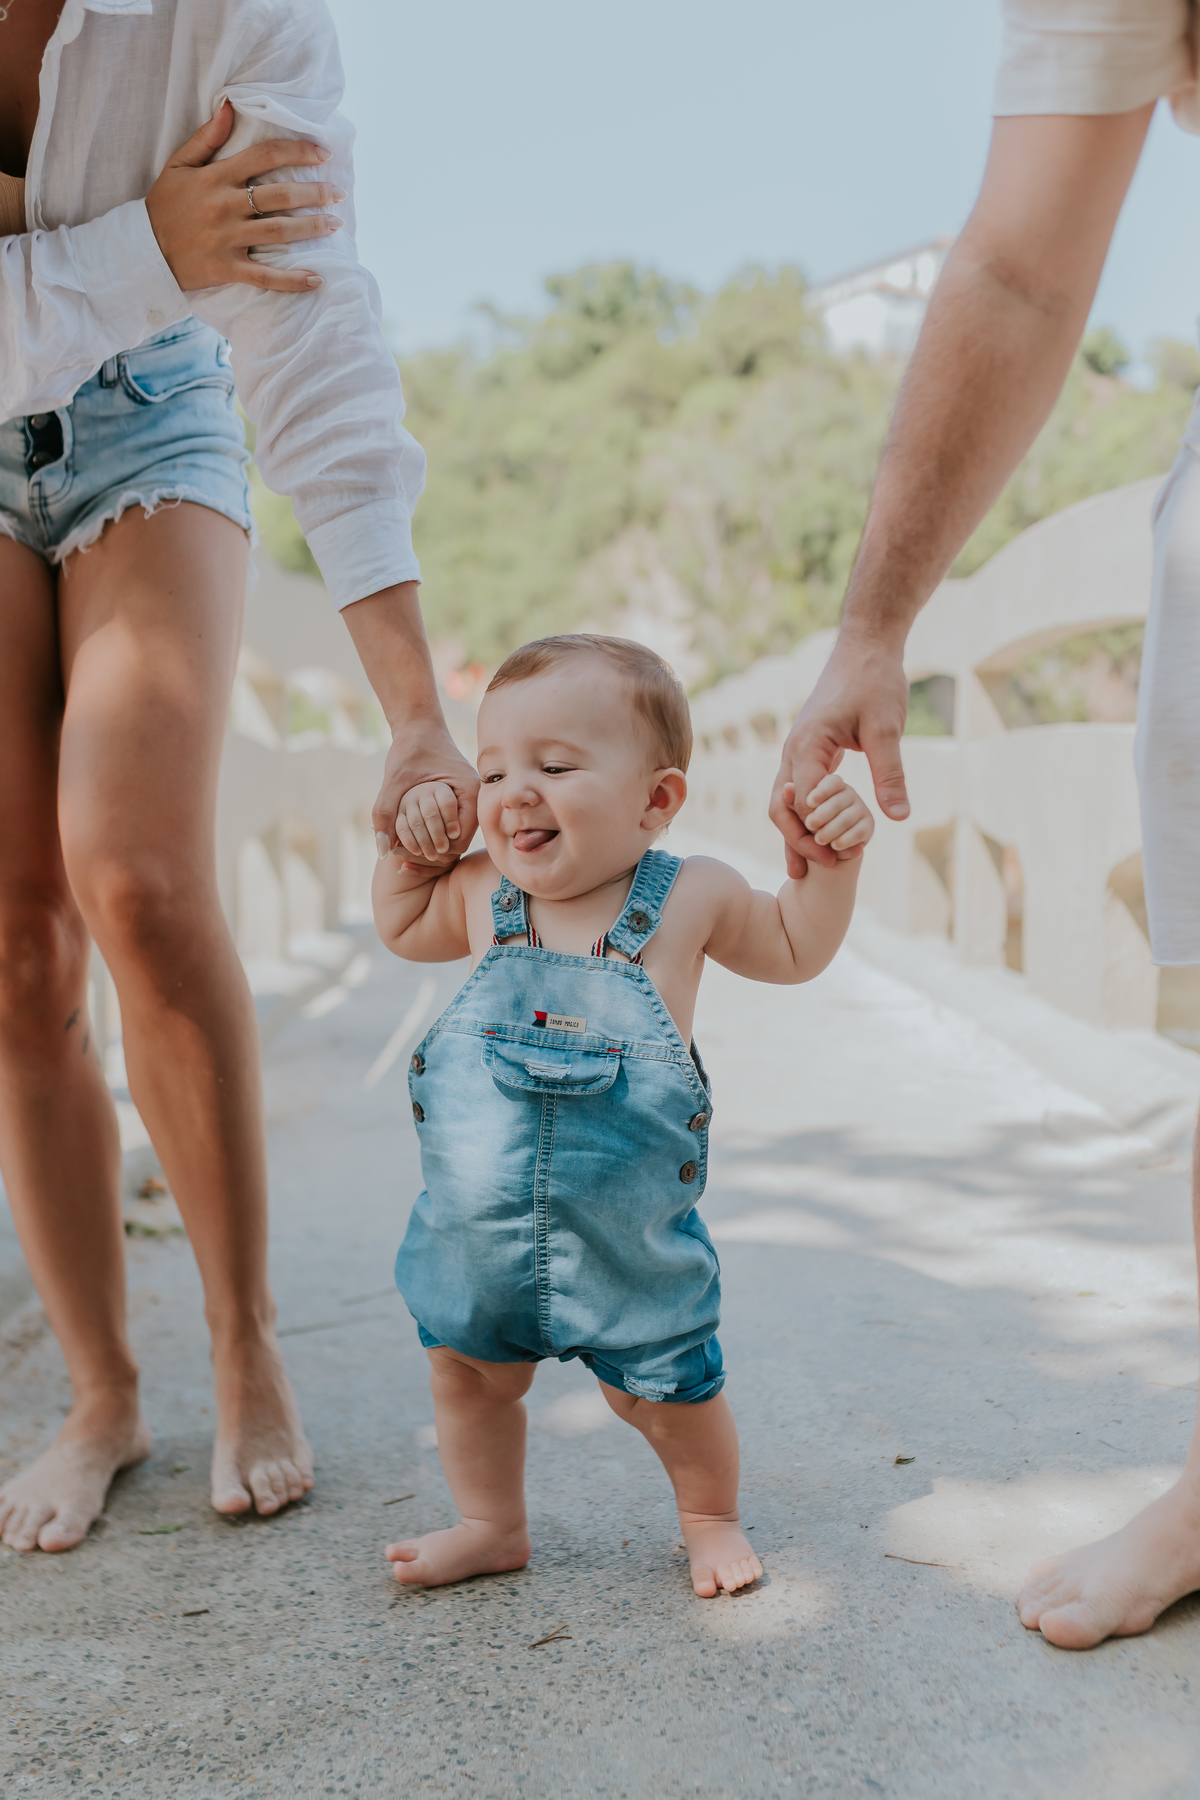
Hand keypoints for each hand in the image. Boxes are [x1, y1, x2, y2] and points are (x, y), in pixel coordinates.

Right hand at [145, 100, 343, 293]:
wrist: (144, 250)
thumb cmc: (164, 205)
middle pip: (280, 195)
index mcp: (216, 177)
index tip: (322, 154)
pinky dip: (292, 280)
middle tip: (339, 194)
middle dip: (314, 193)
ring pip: (279, 231)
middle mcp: (226, 206)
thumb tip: (229, 106)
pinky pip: (266, 277)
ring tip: (335, 224)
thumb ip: (206, 137)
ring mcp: (228, 239)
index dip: (297, 152)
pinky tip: (317, 279)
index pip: (265, 156)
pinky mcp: (228, 269)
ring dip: (311, 228)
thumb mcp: (179, 165)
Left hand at [373, 725, 479, 861]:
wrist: (418, 726)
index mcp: (471, 792)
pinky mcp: (460, 799)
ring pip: (454, 837)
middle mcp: (476, 798)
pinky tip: (411, 835)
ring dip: (431, 844)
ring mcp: (470, 799)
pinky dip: (432, 834)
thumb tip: (382, 851)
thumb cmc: (410, 748)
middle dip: (432, 852)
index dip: (435, 853)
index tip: (408, 853)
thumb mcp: (395, 779)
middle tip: (404, 858)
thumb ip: (385, 812)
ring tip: (405, 848)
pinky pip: (450, 826)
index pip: (460, 841)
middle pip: (459, 843)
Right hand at [769, 632, 908, 877]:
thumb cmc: (875, 681)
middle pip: (780, 807)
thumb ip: (889, 772)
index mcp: (807, 744)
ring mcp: (797, 752)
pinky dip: (805, 817)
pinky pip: (798, 792)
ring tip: (809, 870)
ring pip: (784, 803)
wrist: (865, 647)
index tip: (840, 856)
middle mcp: (793, 751)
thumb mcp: (887, 728)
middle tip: (821, 870)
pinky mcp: (808, 753)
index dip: (818, 831)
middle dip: (798, 841)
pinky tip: (819, 838)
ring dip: (796, 835)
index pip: (802, 800)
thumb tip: (897, 816)